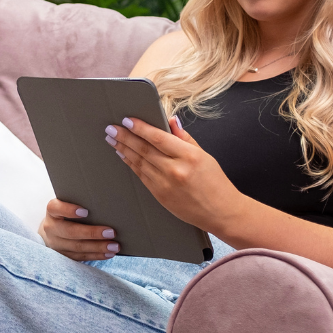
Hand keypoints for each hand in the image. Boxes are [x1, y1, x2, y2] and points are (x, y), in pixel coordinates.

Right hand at [37, 199, 120, 260]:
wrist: (52, 229)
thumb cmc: (67, 212)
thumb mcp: (68, 204)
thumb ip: (80, 202)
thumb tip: (106, 204)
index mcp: (52, 211)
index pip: (55, 208)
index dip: (69, 210)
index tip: (85, 212)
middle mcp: (51, 228)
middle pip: (70, 232)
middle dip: (92, 233)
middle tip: (111, 232)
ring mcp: (56, 244)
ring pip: (77, 247)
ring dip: (98, 247)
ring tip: (114, 246)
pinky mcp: (63, 255)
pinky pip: (81, 256)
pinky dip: (96, 255)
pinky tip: (109, 253)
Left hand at [106, 116, 242, 231]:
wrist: (220, 212)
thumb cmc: (215, 183)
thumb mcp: (204, 155)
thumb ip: (184, 137)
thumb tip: (170, 121)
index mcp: (189, 156)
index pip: (158, 137)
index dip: (140, 128)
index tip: (127, 120)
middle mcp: (175, 170)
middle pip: (144, 149)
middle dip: (125, 137)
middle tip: (112, 128)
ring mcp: (166, 185)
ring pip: (139, 163)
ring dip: (124, 150)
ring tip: (113, 139)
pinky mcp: (160, 196)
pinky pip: (141, 176)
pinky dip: (131, 164)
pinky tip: (124, 156)